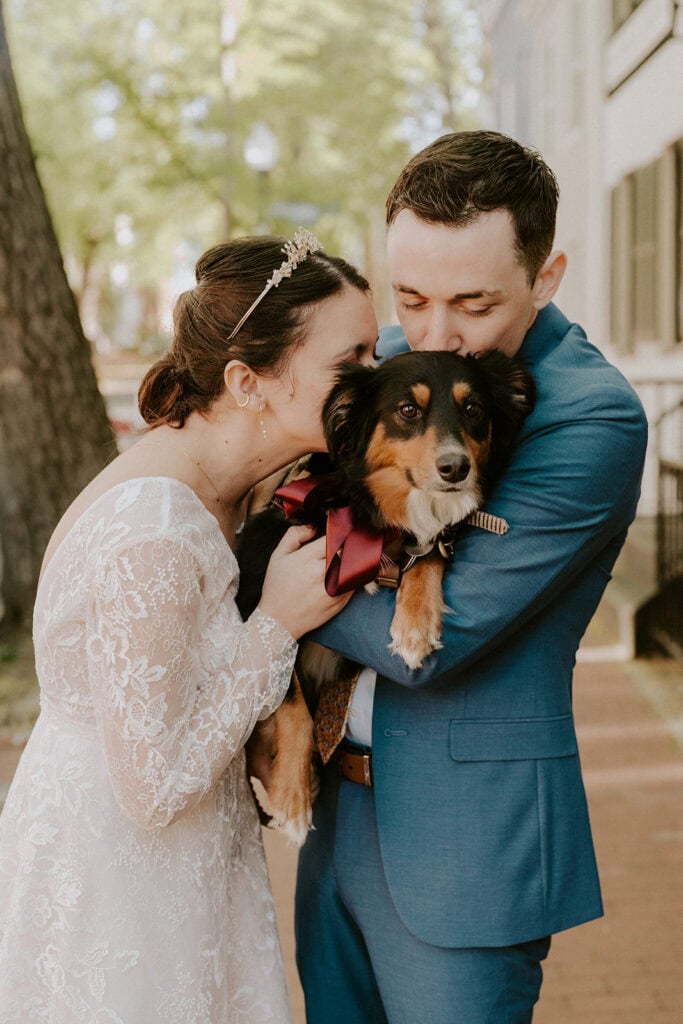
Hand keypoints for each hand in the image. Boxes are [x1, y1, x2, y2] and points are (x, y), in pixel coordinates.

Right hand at [258, 524, 352, 639]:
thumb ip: (294, 535)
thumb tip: (312, 526)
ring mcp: (334, 588)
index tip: (340, 530)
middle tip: (350, 539)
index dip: (338, 531)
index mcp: (307, 559)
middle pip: (347, 549)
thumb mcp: (278, 556)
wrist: (279, 622)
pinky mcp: (341, 601)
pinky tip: (348, 572)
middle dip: (349, 543)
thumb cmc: (277, 587)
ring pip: (355, 565)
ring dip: (355, 558)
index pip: (333, 537)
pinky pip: (355, 582)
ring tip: (351, 555)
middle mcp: (323, 573)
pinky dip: (354, 574)